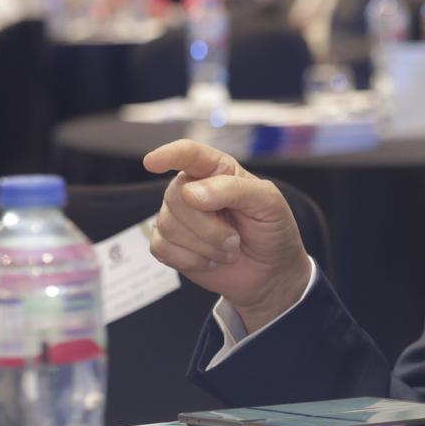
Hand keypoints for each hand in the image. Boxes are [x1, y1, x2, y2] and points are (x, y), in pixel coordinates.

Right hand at [143, 139, 310, 332]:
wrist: (270, 271)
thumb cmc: (272, 230)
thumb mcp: (269, 204)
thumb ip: (234, 190)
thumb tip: (191, 193)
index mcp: (218, 170)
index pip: (189, 154)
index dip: (170, 155)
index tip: (152, 162)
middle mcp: (192, 188)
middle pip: (175, 196)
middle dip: (208, 226)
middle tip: (235, 238)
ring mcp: (177, 216)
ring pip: (168, 225)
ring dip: (205, 245)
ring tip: (228, 249)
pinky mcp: (169, 244)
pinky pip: (161, 248)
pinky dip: (191, 260)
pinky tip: (211, 260)